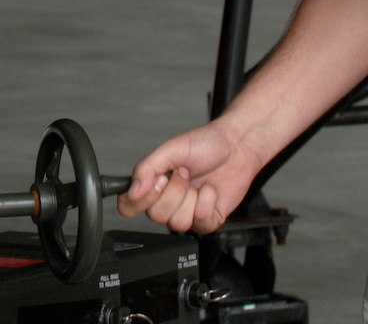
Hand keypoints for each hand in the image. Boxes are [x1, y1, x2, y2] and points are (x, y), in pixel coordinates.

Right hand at [116, 121, 266, 234]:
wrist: (237, 147)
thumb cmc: (206, 144)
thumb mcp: (171, 149)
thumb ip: (146, 169)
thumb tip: (132, 191)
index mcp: (153, 183)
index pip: (129, 206)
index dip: (139, 200)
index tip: (158, 181)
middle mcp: (168, 200)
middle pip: (156, 216)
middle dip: (173, 192)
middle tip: (183, 174)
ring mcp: (188, 212)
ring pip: (178, 222)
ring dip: (191, 198)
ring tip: (197, 182)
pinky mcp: (208, 220)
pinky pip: (201, 222)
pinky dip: (208, 202)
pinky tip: (210, 190)